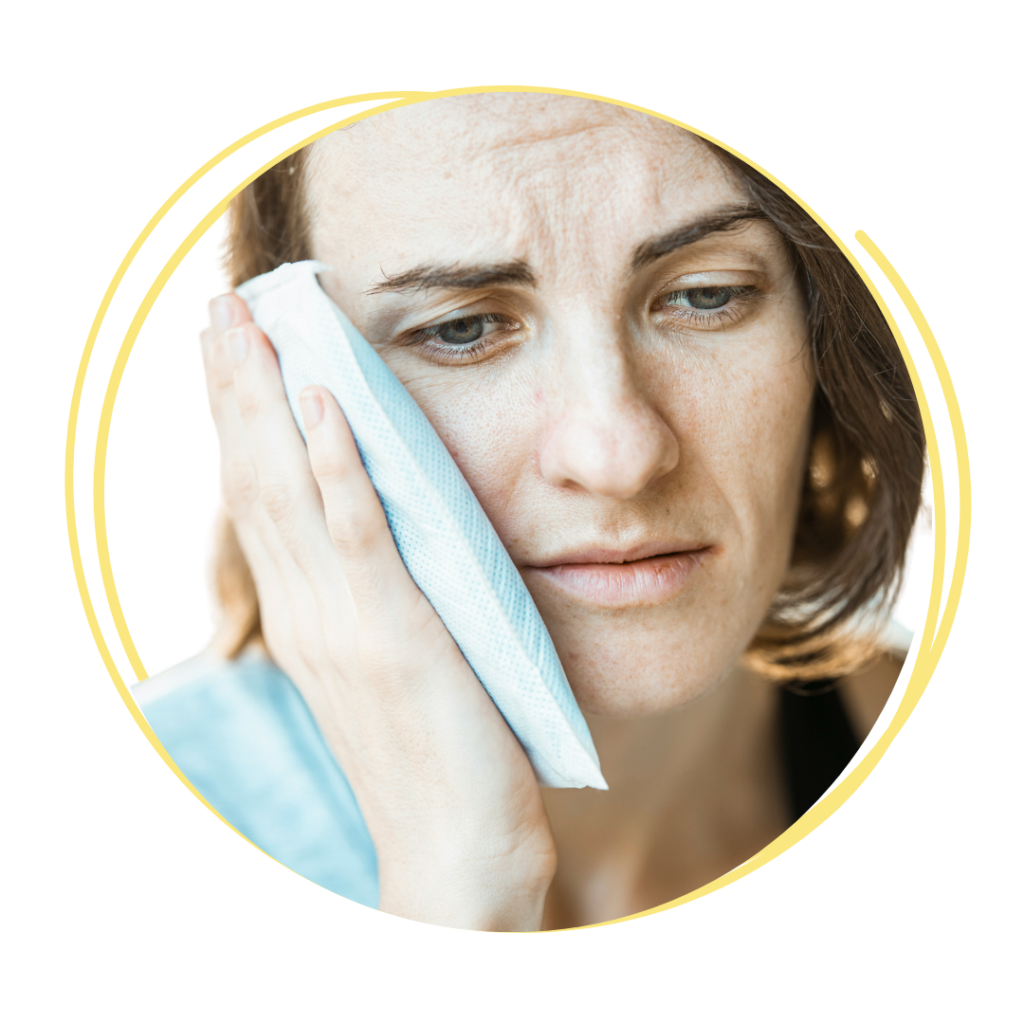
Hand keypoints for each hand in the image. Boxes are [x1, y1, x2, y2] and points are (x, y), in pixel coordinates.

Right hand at [198, 292, 556, 930]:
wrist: (453, 856)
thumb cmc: (431, 765)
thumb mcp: (386, 675)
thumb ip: (370, 610)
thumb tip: (373, 552)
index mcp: (304, 622)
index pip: (259, 503)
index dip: (241, 426)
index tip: (232, 360)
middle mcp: (306, 614)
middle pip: (256, 482)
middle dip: (236, 393)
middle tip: (222, 314)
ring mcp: (344, 623)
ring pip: (289, 491)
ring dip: (268, 403)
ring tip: (251, 329)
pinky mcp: (395, 634)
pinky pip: (357, 532)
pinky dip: (333, 463)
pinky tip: (320, 402)